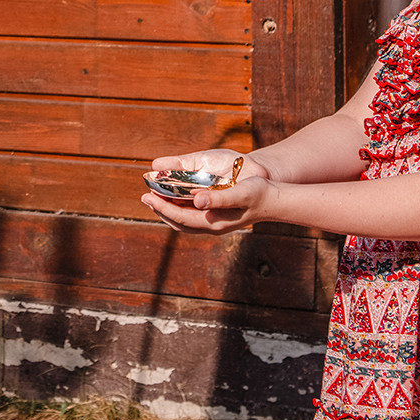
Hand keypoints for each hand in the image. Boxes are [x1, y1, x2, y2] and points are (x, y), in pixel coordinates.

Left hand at [139, 150, 270, 233]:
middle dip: (160, 210)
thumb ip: (218, 198)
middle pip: (178, 222)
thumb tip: (196, 200)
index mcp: (214, 222)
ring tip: (155, 198)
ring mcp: (214, 224)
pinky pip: (191, 217)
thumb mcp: (240, 193)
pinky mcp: (216, 218)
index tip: (147, 196)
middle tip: (145, 196)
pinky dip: (179, 209)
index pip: (180, 217)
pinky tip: (175, 199)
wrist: (274, 200)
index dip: (162, 207)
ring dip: (168, 210)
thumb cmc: (259, 193)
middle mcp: (212, 226)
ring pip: (183, 221)